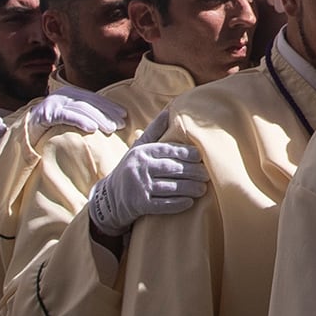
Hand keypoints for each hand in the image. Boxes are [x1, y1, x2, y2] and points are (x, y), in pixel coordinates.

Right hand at [87, 141, 207, 241]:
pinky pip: (163, 204)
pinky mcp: (140, 205)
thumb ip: (154, 131)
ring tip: (203, 188)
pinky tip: (190, 202)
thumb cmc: (131, 168)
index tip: (200, 156)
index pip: (167, 150)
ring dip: (189, 188)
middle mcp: (139, 168)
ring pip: (170, 187)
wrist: (109, 197)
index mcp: (142, 152)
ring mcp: (140, 187)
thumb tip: (169, 111)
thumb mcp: (138, 148)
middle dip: (192, 172)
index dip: (186, 153)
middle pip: (172, 168)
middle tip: (206, 174)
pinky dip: (178, 204)